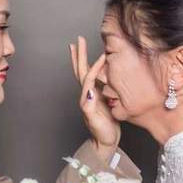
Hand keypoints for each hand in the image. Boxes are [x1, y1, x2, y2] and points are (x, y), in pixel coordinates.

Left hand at [69, 36, 120, 158]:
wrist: (105, 142)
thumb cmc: (101, 133)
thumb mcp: (95, 121)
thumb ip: (91, 108)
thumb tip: (90, 93)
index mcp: (86, 98)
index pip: (89, 77)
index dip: (95, 66)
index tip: (104, 55)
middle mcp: (87, 94)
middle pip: (81, 71)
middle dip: (79, 55)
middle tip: (78, 40)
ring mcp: (92, 95)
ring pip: (85, 73)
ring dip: (81, 60)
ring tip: (79, 48)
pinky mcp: (99, 98)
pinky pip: (94, 78)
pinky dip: (93, 68)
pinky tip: (96, 64)